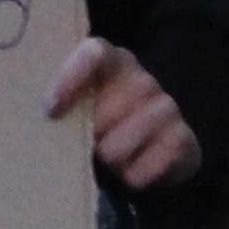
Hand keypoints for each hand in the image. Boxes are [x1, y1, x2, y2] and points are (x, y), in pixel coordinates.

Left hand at [44, 40, 206, 189]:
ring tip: (107, 158)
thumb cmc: (100, 124)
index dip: (72, 78)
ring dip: (115, 152)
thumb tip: (46, 114)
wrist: (149, 153)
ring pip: (135, 130)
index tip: (52, 109)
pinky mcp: (182, 136)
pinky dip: (138, 172)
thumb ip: (63, 103)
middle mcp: (141, 78)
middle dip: (94, 130)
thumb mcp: (79, 109)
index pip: (94, 52)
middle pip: (112, 101)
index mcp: (110, 61)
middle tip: (87, 142)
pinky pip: (158, 156)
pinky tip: (129, 176)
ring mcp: (166, 105)